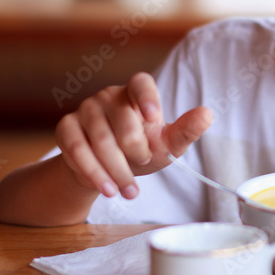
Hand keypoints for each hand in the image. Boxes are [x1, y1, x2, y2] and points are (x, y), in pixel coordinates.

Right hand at [55, 71, 212, 199]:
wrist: (105, 170)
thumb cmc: (140, 151)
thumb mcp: (166, 144)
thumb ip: (186, 130)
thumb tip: (208, 114)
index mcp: (136, 94)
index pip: (141, 83)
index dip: (146, 97)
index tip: (153, 116)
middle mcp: (109, 96)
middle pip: (123, 121)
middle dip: (135, 150)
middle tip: (144, 164)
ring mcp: (85, 109)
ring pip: (99, 140)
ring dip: (116, 170)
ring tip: (129, 192)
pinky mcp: (66, 128)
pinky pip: (77, 150)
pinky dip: (92, 172)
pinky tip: (107, 189)